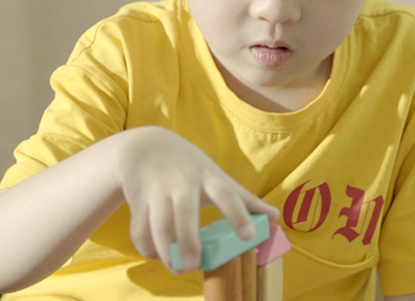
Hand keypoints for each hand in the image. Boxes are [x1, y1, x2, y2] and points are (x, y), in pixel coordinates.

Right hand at [113, 126, 278, 272]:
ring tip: (178, 269)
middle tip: (193, 265)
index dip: (238, 214)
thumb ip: (244, 199)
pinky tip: (157, 256)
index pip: (226, 193)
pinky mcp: (138, 199)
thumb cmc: (189, 165)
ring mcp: (157, 190)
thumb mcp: (216, 175)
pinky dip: (146, 246)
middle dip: (188, 239)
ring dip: (165, 249)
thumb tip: (276, 217)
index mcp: (207, 176)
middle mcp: (182, 182)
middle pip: (184, 211)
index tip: (250, 236)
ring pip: (157, 223)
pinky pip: (139, 228)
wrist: (145, 146)